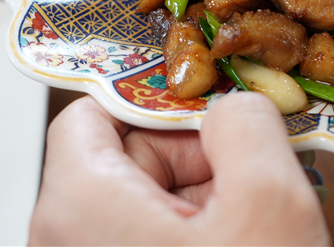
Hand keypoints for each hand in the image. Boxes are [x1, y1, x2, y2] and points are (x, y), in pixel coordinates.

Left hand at [29, 93, 329, 245]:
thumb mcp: (269, 200)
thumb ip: (248, 122)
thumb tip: (232, 104)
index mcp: (79, 205)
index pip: (95, 111)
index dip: (161, 101)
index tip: (221, 116)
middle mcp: (63, 242)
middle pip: (127, 156)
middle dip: (199, 159)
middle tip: (255, 182)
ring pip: (148, 203)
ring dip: (209, 201)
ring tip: (259, 230)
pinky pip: (152, 243)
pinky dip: (201, 237)